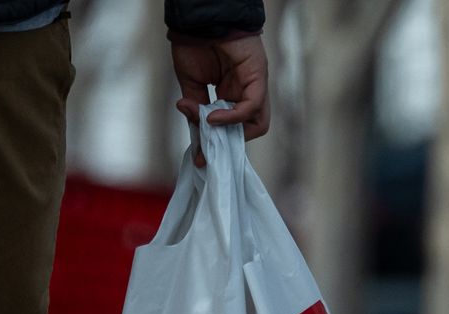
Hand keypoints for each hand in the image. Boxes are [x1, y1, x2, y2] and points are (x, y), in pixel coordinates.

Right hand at [171, 34, 268, 162]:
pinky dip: (233, 117)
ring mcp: (254, 83)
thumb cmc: (194, 45)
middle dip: (228, 144)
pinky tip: (213, 117)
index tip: (200, 157)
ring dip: (233, 133)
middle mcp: (246, 90)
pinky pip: (252, 105)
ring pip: (258, 122)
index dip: (218, 144)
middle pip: (250, 129)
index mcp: (231, 93)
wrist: (198, 20)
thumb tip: (197, 134)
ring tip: (209, 131)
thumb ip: (196, 110)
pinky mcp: (258, 75)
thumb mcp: (191, 86)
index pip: (234, 128)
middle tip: (207, 150)